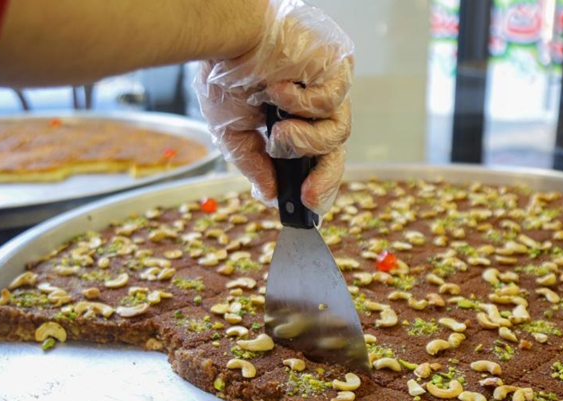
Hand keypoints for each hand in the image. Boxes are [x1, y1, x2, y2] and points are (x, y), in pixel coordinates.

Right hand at [195, 0, 352, 214]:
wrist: (225, 34)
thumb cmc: (225, 70)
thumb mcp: (232, 130)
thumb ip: (252, 163)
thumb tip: (267, 193)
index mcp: (294, 117)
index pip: (316, 155)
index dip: (314, 181)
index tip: (304, 205)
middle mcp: (316, 103)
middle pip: (335, 149)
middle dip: (323, 178)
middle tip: (306, 197)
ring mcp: (329, 85)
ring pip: (337, 132)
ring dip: (304, 141)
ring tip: (278, 133)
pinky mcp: (336, 66)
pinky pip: (331, 103)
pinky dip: (301, 104)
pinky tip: (278, 91)